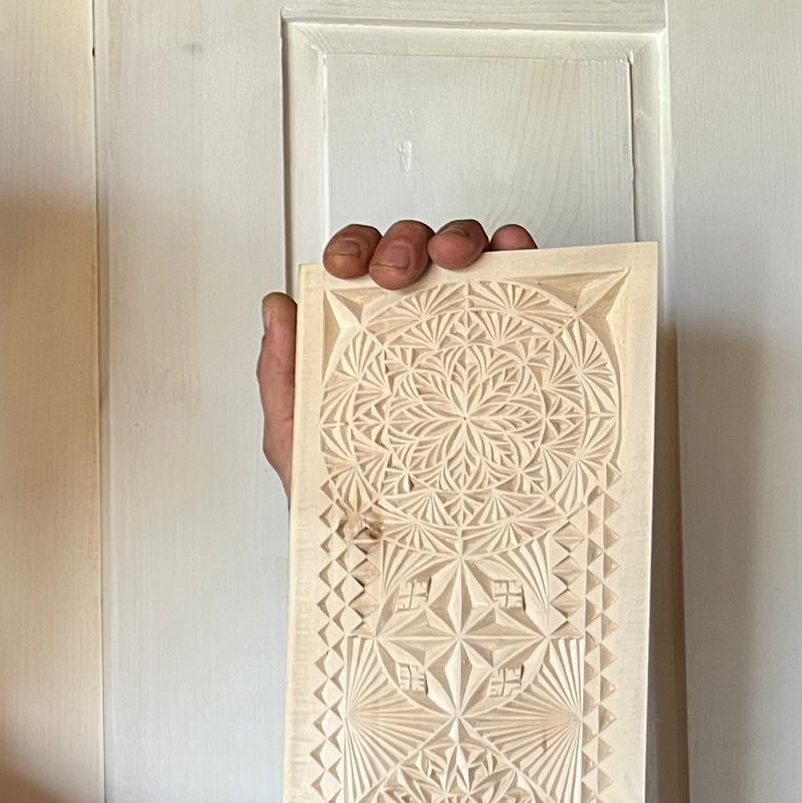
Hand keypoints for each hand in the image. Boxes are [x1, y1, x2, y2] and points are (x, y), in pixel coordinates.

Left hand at [256, 220, 538, 497]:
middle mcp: (416, 332)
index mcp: (364, 344)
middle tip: (394, 277)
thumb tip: (276, 309)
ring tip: (451, 261)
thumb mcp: (301, 446)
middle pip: (411, 252)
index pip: (357, 272)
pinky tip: (510, 254)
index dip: (352, 250)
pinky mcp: (520, 351)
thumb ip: (280, 379)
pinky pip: (525, 287)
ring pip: (466, 256)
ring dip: (456, 238)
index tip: (345, 268)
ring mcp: (469, 336)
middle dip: (400, 243)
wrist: (423, 564)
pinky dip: (520, 254)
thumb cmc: (361, 510)